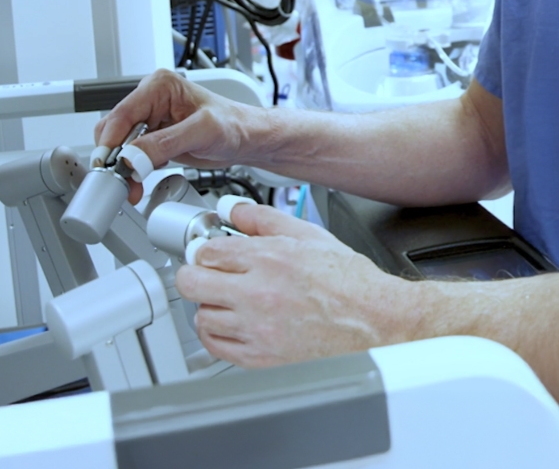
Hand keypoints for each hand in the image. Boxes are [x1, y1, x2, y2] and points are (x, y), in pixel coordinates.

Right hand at [94, 69, 263, 201]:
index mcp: (159, 86)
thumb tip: (133, 157)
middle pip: (114, 130)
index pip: (122, 113)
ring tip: (131, 187)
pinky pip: (132, 155)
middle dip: (115, 158)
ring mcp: (151, 120)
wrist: (247, 140)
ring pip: (119, 145)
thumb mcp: (202, 132)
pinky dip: (133, 171)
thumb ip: (165, 144)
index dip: (110, 142)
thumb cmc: (235, 125)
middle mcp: (151, 100)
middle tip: (121, 181)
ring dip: (123, 168)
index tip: (109, 166)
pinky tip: (141, 180)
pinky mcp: (154, 138)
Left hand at [175, 204, 418, 367]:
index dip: (203, 248)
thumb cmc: (349, 281)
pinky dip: (215, 333)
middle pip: (191, 282)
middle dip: (194, 272)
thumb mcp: (307, 234)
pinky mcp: (261, 358)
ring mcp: (257, 329)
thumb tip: (232, 209)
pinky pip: (215, 346)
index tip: (208, 250)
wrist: (375, 321)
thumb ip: (263, 218)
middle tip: (206, 271)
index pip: (207, 251)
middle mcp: (257, 294)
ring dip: (208, 303)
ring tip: (225, 297)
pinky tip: (229, 322)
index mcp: (268, 259)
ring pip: (200, 315)